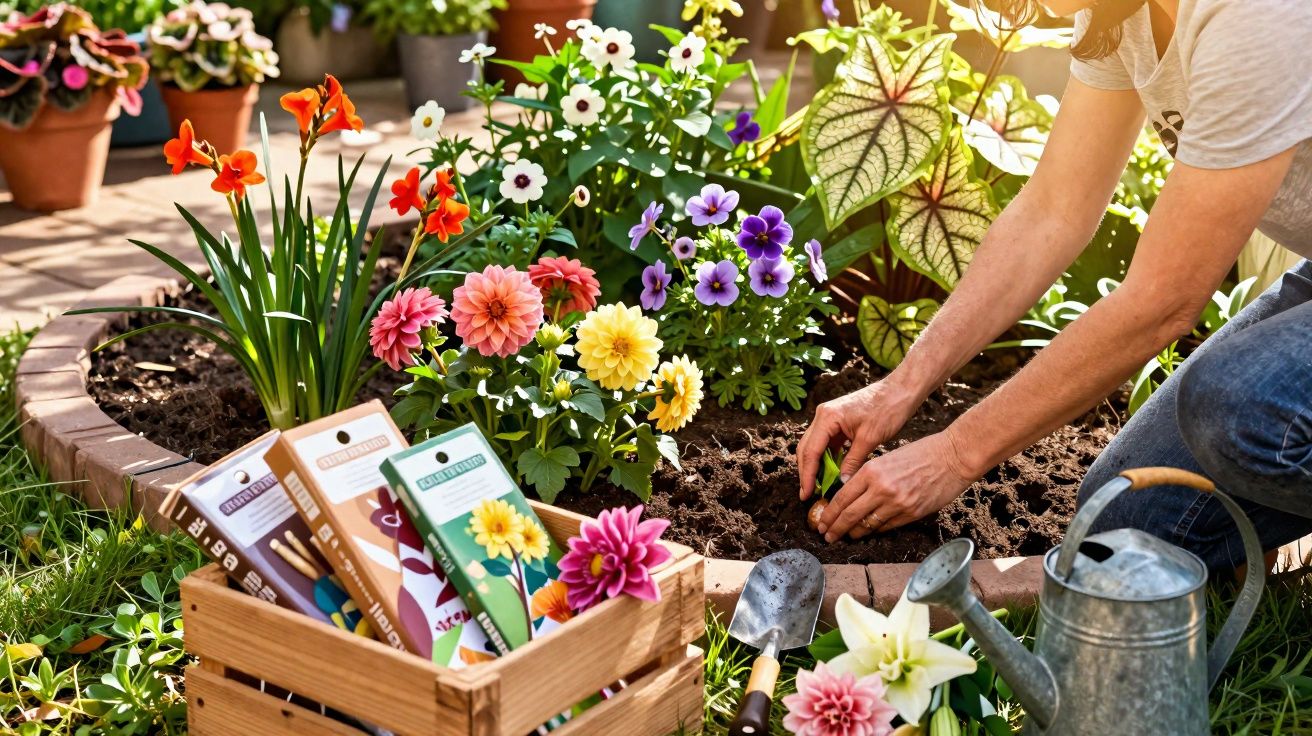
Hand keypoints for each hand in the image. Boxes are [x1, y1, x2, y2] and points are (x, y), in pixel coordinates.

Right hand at [797, 380, 918, 499]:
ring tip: (816, 487)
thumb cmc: (887, 410)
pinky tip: (830, 473)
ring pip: (814, 446)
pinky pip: (826, 443)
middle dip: (806, 472)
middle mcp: (823, 415)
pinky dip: (826, 458)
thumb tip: (842, 483)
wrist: (900, 391)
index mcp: (827, 417)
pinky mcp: (837, 422)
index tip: (806, 494)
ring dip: (814, 466)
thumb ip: (852, 461)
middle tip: (807, 495)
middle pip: (806, 448)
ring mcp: (829, 417)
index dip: (807, 475)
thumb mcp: (869, 439)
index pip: (810, 451)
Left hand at [816, 429, 976, 541]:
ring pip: (866, 525)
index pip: (842, 498)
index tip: (822, 522)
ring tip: (845, 536)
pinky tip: (867, 531)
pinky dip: (874, 530)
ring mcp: (897, 504)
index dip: (829, 514)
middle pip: (849, 515)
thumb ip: (868, 477)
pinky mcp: (911, 514)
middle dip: (834, 528)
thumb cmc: (921, 454)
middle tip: (826, 536)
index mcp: (871, 471)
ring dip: (853, 533)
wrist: (952, 457)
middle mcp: (881, 489)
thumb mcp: (886, 459)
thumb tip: (849, 496)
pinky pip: (886, 527)